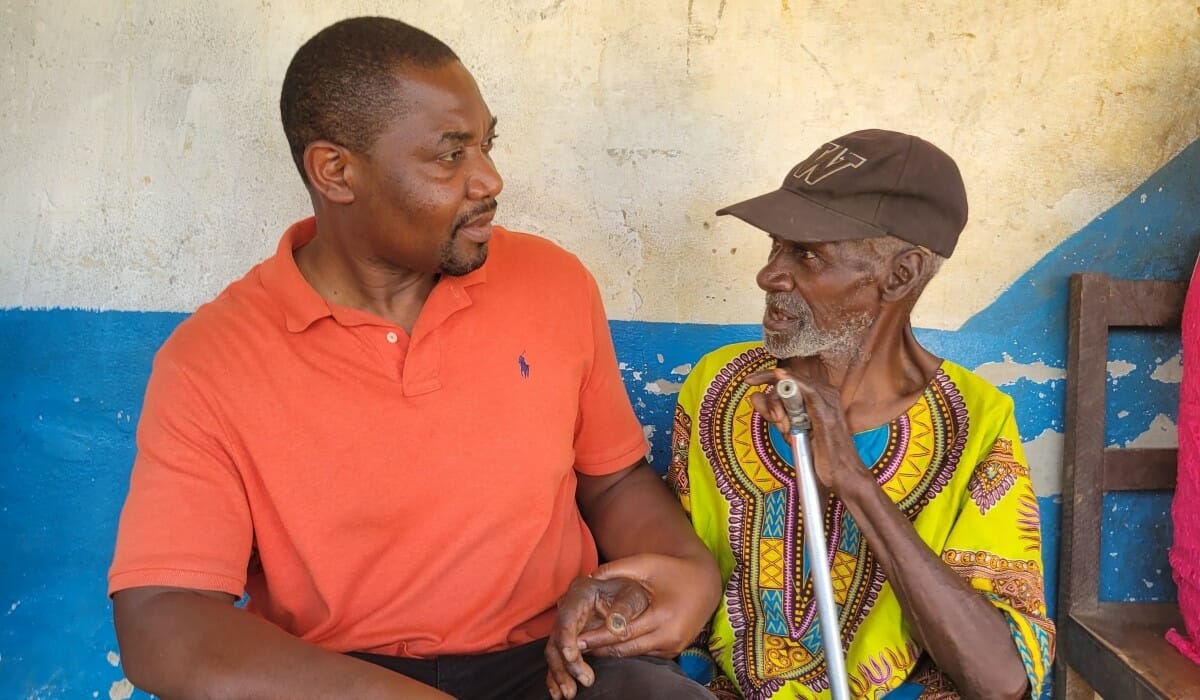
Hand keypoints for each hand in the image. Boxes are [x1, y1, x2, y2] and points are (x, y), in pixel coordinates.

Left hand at [544, 553, 718, 699]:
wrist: (706, 583)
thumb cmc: (673, 570)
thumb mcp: (646, 563)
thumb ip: (617, 569)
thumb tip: (588, 576)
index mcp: (662, 616)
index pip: (623, 632)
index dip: (598, 636)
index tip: (576, 638)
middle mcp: (669, 636)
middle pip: (626, 649)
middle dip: (599, 648)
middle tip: (574, 648)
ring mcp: (673, 647)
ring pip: (634, 654)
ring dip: (611, 652)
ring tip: (587, 647)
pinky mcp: (674, 650)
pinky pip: (645, 653)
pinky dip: (627, 649)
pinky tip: (608, 645)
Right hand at [544, 573, 650, 699]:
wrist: (629, 595)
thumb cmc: (631, 594)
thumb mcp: (632, 598)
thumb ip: (622, 613)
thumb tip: (613, 628)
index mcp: (581, 592)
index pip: (567, 617)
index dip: (567, 638)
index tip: (573, 657)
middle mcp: (568, 607)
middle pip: (557, 637)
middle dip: (565, 662)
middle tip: (584, 679)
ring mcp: (566, 624)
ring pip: (554, 651)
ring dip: (560, 673)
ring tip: (569, 693)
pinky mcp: (568, 639)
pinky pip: (558, 658)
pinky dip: (556, 675)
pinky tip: (557, 692)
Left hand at [744, 368, 862, 491]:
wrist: (842, 474)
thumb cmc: (820, 454)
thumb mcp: (790, 430)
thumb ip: (773, 413)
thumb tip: (755, 396)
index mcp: (819, 395)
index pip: (790, 377)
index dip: (766, 375)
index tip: (749, 381)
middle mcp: (826, 394)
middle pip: (788, 381)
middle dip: (773, 397)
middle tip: (775, 420)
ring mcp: (828, 402)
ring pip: (794, 386)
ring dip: (779, 401)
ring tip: (781, 423)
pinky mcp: (827, 414)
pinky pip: (808, 392)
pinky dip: (793, 383)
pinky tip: (781, 378)